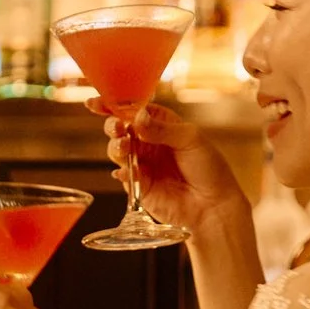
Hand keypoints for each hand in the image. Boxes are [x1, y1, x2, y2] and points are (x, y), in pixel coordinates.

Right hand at [95, 98, 248, 239]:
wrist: (213, 205)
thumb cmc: (209, 168)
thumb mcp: (190, 139)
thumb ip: (162, 129)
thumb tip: (137, 117)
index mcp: (161, 124)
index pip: (134, 109)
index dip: (114, 105)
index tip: (96, 103)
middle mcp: (148, 142)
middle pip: (120, 128)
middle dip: (113, 126)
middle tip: (118, 128)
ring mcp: (142, 163)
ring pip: (117, 150)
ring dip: (116, 147)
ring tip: (124, 148)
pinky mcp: (139, 185)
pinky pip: (123, 175)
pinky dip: (121, 171)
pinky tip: (125, 171)